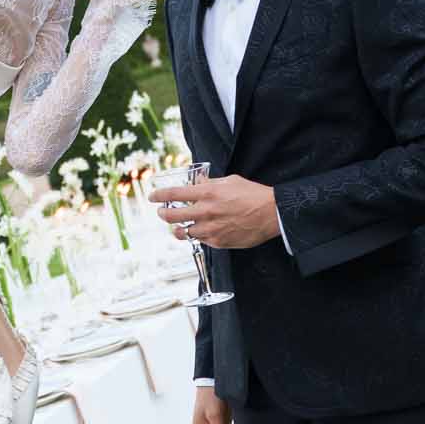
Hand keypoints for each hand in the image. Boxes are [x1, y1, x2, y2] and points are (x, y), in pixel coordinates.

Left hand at [152, 174, 279, 248]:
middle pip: (171, 216)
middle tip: (162, 212)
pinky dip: (198, 236)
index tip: (152, 196)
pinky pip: (200, 240)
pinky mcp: (218, 242)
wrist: (272, 214)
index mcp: (207, 193)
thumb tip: (196, 184)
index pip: (174, 194)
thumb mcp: (230, 181)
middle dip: (162, 214)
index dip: (158, 195)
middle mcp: (206, 212)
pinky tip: (201, 231)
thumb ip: (210, 184)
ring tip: (179, 226)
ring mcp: (211, 229)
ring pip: (183, 232)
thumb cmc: (253, 195)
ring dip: (178, 228)